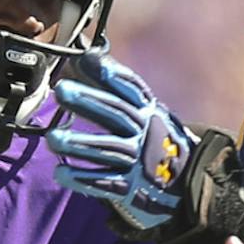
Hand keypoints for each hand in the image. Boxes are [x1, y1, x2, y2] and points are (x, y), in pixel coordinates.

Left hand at [45, 53, 203, 242]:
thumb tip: (86, 56)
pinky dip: (83, 178)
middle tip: (62, 90)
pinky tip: (60, 173)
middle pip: (116, 114)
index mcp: (149, 112)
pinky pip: (105, 182)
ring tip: (53, 138)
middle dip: (89, 101)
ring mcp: (139, 161)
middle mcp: (145, 133)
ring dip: (80, 143)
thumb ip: (117, 90)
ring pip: (108, 148)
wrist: (189, 183)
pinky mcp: (131, 187)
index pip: (131, 89)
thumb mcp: (147, 113)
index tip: (87, 60)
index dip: (111, 74)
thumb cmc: (159, 142)